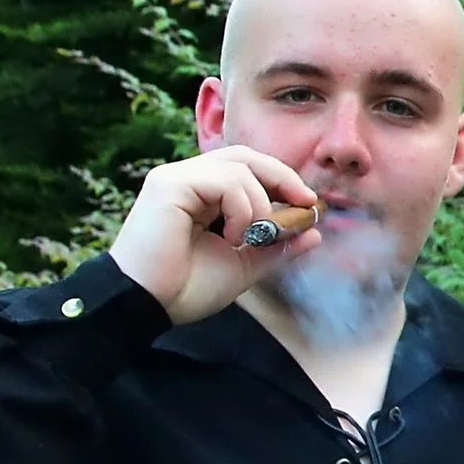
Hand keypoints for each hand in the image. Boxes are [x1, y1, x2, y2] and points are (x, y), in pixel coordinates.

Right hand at [106, 147, 320, 325]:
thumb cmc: (186, 288)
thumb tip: (314, 233)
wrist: (148, 306)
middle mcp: (186, 179)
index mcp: (201, 194)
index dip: (281, 179)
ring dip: (260, 204)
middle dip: (282, 177)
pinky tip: (233, 238)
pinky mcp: (169, 184)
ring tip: (250, 239)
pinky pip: (224, 180)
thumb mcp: (244, 265)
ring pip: (238, 168)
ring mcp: (175, 178)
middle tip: (305, 201)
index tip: (308, 204)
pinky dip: (242, 208)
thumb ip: (276, 247)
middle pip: (244, 156)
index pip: (246, 168)